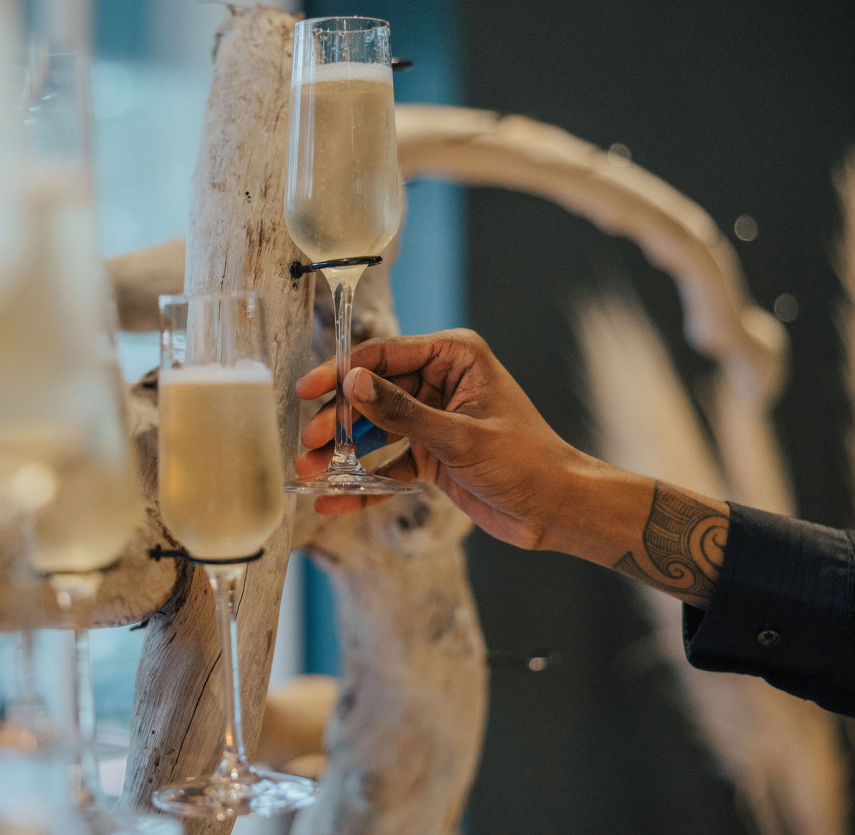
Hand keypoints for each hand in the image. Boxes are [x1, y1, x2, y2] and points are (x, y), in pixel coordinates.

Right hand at [296, 329, 617, 551]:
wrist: (557, 510)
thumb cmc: (526, 462)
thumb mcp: (459, 436)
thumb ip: (401, 411)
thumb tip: (353, 383)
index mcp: (455, 357)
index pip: (385, 356)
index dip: (342, 372)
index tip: (308, 390)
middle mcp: (440, 382)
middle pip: (373, 394)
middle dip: (339, 420)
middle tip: (309, 442)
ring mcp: (433, 419)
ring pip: (375, 430)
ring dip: (344, 452)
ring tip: (311, 469)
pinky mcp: (431, 454)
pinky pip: (388, 464)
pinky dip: (363, 483)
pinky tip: (334, 499)